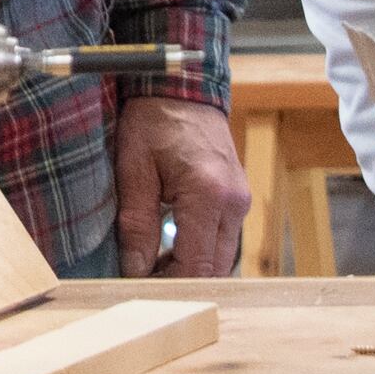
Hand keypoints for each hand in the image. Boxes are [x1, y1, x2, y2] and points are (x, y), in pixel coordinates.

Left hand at [112, 95, 247, 277]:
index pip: (196, 264)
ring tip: (152, 262)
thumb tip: (135, 270)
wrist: (182, 86)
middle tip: (142, 280)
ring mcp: (241, 200)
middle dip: (179, 280)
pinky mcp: (238, 197)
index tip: (138, 288)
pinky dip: (199, 249)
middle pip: (214, 267)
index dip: (167, 284)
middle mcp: (234, 202)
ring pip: (221, 257)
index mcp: (209, 194)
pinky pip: (222, 238)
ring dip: (191, 266)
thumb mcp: (133, 168)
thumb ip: (137, 223)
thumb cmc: (153, 120)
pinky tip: (170, 245)